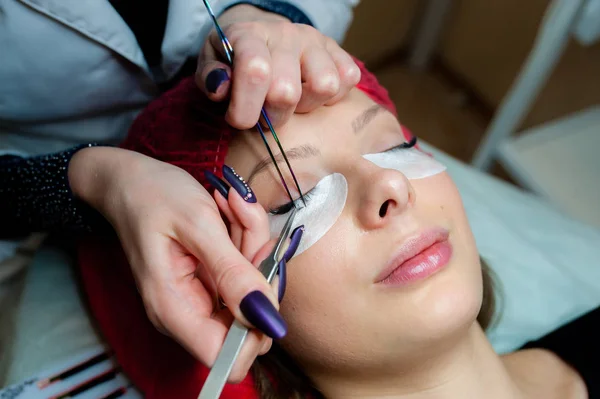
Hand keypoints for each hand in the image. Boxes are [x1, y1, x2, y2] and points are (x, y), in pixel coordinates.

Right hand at [68, 147, 283, 381]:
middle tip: (246, 223)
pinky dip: (247, 241)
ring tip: (232, 207)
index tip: (262, 279)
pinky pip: (244, 271)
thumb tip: (268, 317)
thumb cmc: (152, 195)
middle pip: (249, 320)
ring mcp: (199, 296)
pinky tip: (229, 212)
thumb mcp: (197, 224)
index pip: (228, 359)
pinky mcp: (209, 280)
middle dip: (260, 270)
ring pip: (252, 290)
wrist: (128, 179)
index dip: (257, 329)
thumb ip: (233, 272)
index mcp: (174, 309)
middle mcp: (186, 312)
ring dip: (254, 245)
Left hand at [196, 4, 360, 128]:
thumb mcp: (211, 64)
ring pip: (325, 85)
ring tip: (292, 104)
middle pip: (288, 91)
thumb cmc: (234, 58)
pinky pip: (349, 79)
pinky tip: (312, 95)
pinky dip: (332, 97)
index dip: (246, 108)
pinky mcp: (338, 51)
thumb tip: (221, 89)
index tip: (239, 120)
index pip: (254, 71)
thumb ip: (210, 77)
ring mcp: (315, 42)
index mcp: (249, 35)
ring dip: (307, 107)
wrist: (261, 35)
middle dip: (274, 116)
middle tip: (265, 114)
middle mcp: (285, 35)